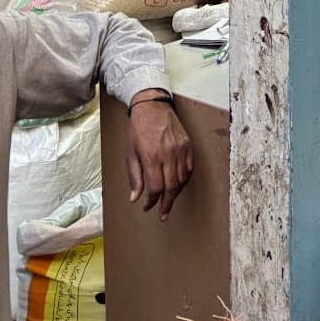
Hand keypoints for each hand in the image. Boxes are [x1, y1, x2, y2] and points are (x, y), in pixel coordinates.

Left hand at [126, 98, 192, 219]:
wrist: (152, 107)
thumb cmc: (138, 130)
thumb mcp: (130, 154)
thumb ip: (134, 177)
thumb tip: (135, 198)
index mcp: (152, 157)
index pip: (156, 188)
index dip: (152, 201)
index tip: (147, 206)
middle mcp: (168, 154)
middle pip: (172, 187)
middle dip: (167, 203)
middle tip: (163, 213)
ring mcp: (180, 149)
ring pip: (182, 179)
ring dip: (175, 192)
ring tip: (168, 199)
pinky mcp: (188, 144)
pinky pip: (189, 168)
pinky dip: (184, 179)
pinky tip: (178, 184)